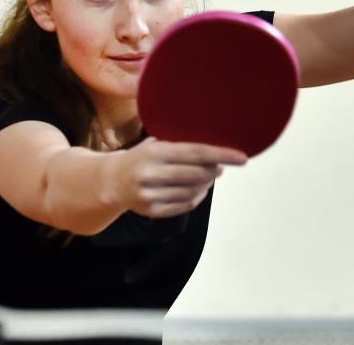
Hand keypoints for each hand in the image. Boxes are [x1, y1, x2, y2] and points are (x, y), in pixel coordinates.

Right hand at [107, 137, 247, 218]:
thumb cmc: (143, 156)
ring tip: (209, 176)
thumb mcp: (156, 142)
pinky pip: (185, 205)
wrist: (111, 181)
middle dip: (215, 170)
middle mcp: (150, 173)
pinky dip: (197, 197)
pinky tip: (199, 189)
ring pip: (193, 191)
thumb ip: (181, 142)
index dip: (222, 155)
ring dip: (207, 184)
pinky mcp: (151, 211)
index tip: (242, 158)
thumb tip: (218, 144)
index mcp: (154, 152)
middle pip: (197, 174)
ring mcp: (149, 195)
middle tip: (221, 166)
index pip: (196, 152)